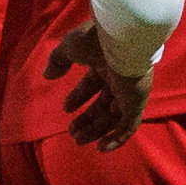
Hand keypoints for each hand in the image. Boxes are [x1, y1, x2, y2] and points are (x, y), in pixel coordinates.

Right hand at [45, 21, 150, 149]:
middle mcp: (120, 78)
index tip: (66, 108)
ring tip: (79, 140)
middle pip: (104, 104)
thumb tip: (48, 75)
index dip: (79, 97)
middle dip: (87, 119)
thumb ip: (58, 60)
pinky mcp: (137, 102)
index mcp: (106, 63)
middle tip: (72, 132)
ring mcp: (130, 91)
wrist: (121, 37)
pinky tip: (102, 148)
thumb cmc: (95, 38)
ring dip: (96, 130)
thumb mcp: (70, 47)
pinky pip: (129, 125)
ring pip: (114, 117)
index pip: (93, 84)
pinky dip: (118, 138)